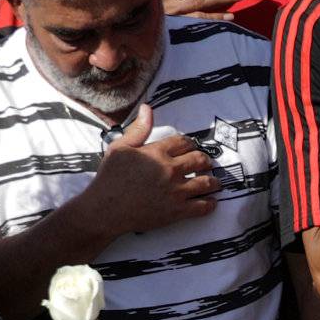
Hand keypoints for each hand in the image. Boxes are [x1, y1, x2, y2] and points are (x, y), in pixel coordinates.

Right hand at [83, 105, 221, 240]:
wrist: (106, 209)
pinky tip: (211, 202)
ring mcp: (176, 191)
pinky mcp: (177, 211)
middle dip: (205, 161)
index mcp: (157, 152)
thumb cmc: (110, 178)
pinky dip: (210, 204)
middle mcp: (170, 169)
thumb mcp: (120, 148)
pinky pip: (202, 207)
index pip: (184, 142)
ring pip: (206, 183)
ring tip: (214, 182)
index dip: (190, 144)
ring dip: (213, 181)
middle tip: (205, 164)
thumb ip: (138, 129)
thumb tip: (147, 108)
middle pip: (199, 160)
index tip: (191, 148)